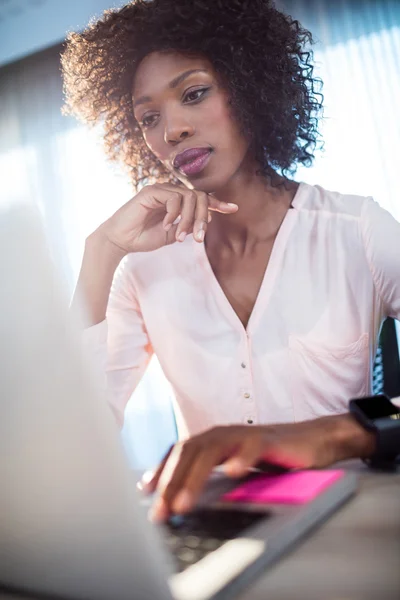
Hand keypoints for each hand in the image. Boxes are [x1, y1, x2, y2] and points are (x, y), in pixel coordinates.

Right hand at [98, 182, 237, 253]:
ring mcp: (160, 189)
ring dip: (189, 219)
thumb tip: (206, 221)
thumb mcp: (173, 234)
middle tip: (199, 238)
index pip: (201, 198)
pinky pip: (173, 198)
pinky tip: (168, 226)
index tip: (233, 208)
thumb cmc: (144, 238)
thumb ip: (188, 226)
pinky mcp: (151, 191)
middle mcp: (170, 192)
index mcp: (176, 202)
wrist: (121, 241)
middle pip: (199, 196)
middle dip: (203, 217)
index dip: (218, 203)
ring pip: (189, 197)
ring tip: (180, 236)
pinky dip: (174, 214)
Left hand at [139, 415, 375, 521]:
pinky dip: (240, 459)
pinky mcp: (267, 440)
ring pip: (212, 451)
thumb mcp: (234, 466)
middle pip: (189, 452)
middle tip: (161, 511)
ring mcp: (244, 435)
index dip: (161, 471)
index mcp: (213, 440)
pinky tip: (231, 473)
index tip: (145, 494)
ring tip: (184, 503)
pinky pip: (251, 447)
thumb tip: (180, 497)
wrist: (310, 441)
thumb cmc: (270, 457)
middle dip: (171, 482)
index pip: (179, 452)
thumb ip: (211, 475)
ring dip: (195, 477)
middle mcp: (224, 433)